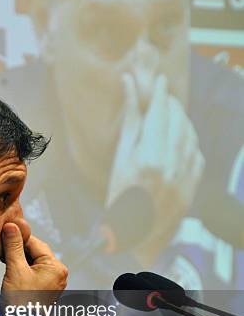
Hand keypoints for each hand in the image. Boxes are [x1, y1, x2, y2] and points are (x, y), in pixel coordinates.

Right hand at [1, 223, 67, 293]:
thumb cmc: (23, 304)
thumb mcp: (15, 270)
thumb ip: (13, 246)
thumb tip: (11, 227)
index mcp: (56, 267)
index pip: (35, 242)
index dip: (18, 237)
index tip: (6, 232)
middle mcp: (57, 273)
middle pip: (34, 251)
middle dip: (18, 250)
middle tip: (2, 250)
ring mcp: (52, 281)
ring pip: (33, 261)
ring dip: (19, 259)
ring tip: (6, 262)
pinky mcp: (44, 287)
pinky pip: (33, 271)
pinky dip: (22, 269)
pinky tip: (12, 271)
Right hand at [106, 73, 204, 264]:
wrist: (131, 235)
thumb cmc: (118, 195)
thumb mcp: (120, 157)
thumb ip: (130, 120)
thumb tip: (129, 84)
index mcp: (148, 158)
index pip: (159, 114)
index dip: (160, 94)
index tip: (160, 79)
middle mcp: (170, 167)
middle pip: (177, 122)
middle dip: (171, 105)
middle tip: (164, 96)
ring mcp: (183, 179)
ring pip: (190, 136)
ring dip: (182, 121)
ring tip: (171, 115)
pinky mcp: (191, 188)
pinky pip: (197, 154)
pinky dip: (190, 141)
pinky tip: (180, 138)